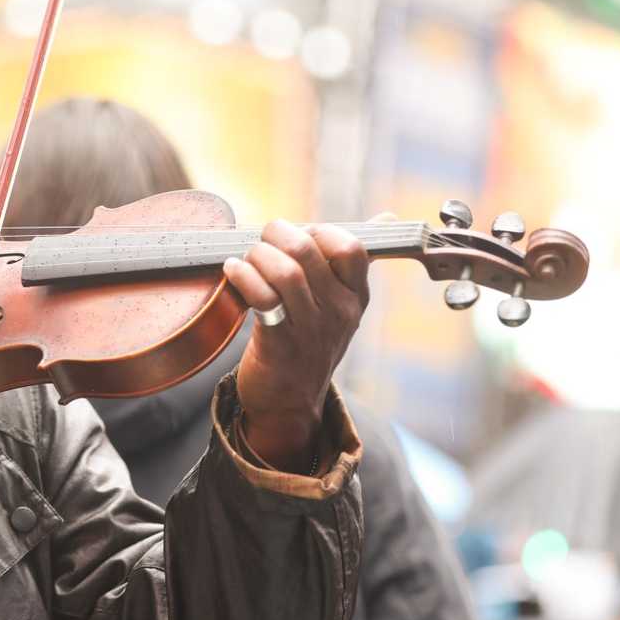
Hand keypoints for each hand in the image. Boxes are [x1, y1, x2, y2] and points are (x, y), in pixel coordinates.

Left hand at [222, 219, 368, 472]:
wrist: (288, 403)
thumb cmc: (308, 343)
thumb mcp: (340, 305)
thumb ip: (353, 262)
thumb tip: (388, 216)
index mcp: (356, 296)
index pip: (352, 247)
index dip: (318, 230)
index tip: (297, 236)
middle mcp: (339, 311)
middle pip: (307, 250)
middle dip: (275, 234)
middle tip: (261, 241)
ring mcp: (311, 329)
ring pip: (284, 271)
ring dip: (256, 254)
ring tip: (244, 258)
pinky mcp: (281, 345)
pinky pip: (262, 298)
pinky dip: (242, 275)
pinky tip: (232, 270)